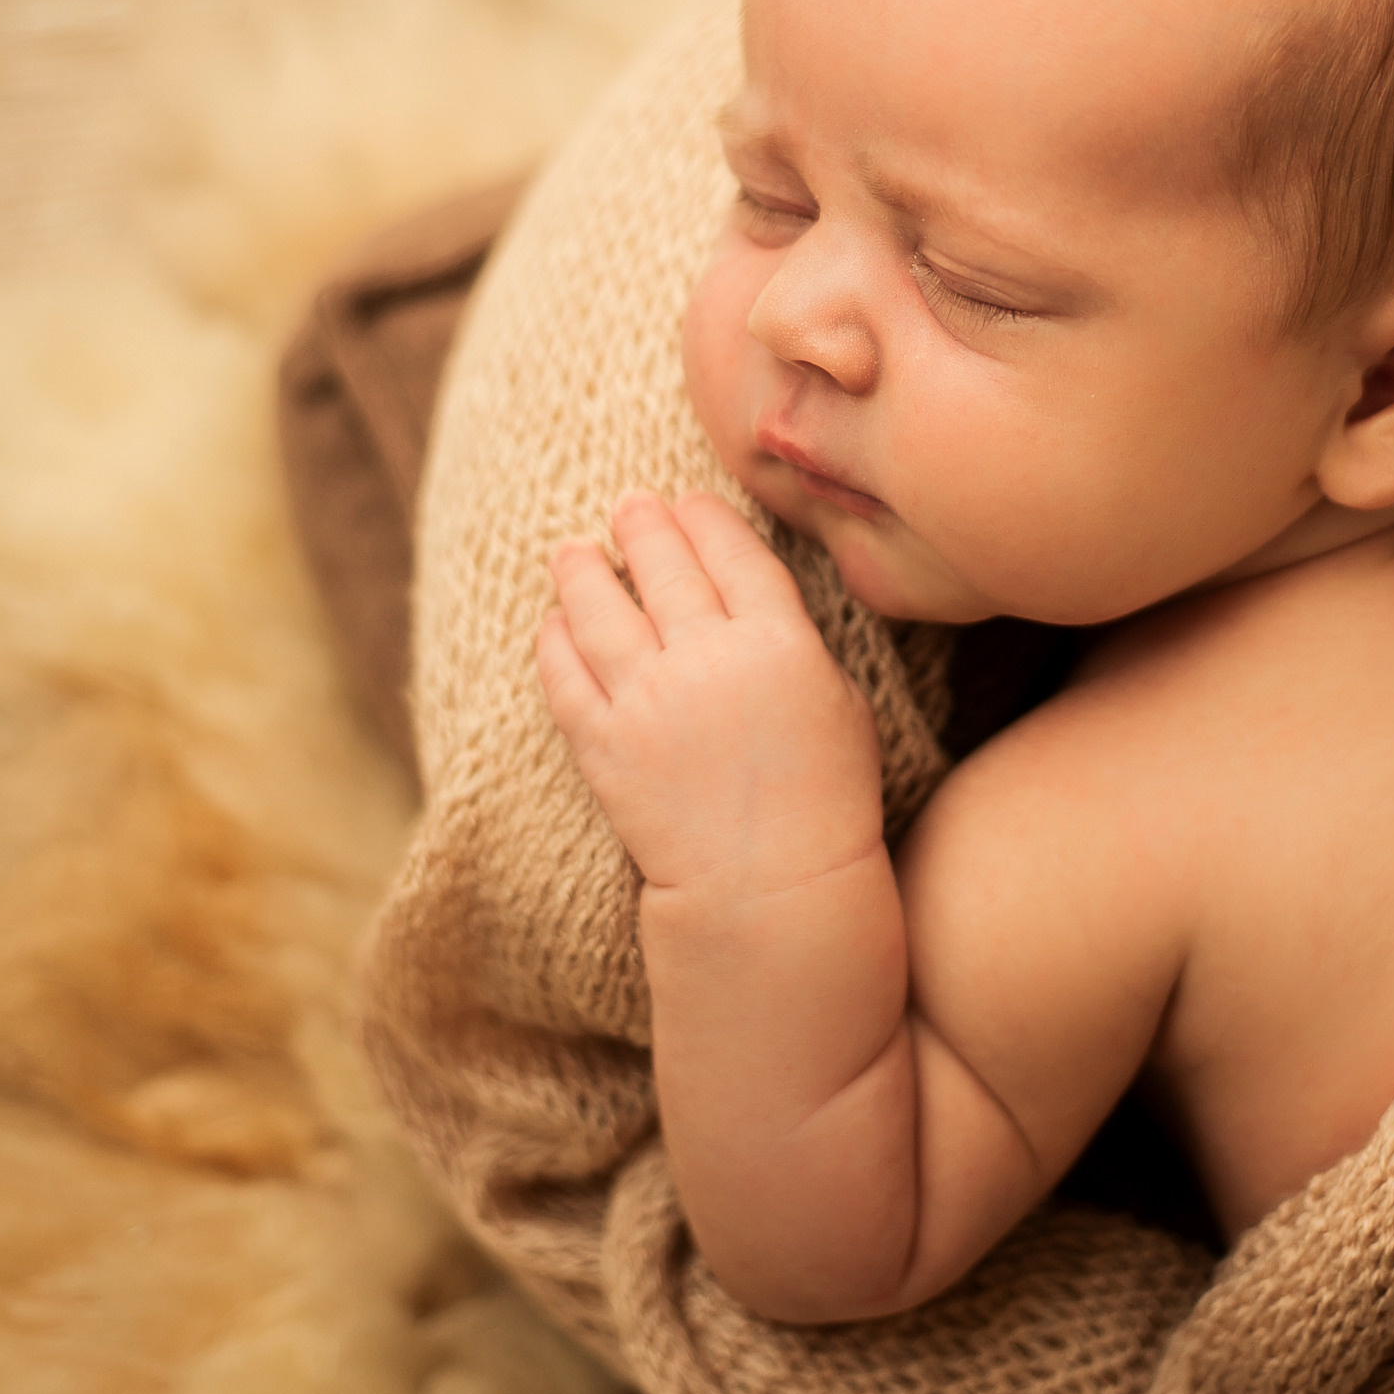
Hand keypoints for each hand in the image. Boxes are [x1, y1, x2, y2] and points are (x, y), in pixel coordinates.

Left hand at [537, 491, 883, 899]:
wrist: (770, 892)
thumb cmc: (826, 803)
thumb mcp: (840, 704)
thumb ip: (793, 643)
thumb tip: (750, 602)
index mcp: (780, 642)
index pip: (734, 553)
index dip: (707, 519)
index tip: (690, 501)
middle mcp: (708, 659)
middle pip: (665, 567)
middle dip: (643, 526)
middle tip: (629, 505)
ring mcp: (648, 701)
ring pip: (600, 610)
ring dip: (582, 571)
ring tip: (571, 551)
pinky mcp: (602, 745)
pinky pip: (565, 675)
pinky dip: (554, 641)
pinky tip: (553, 622)